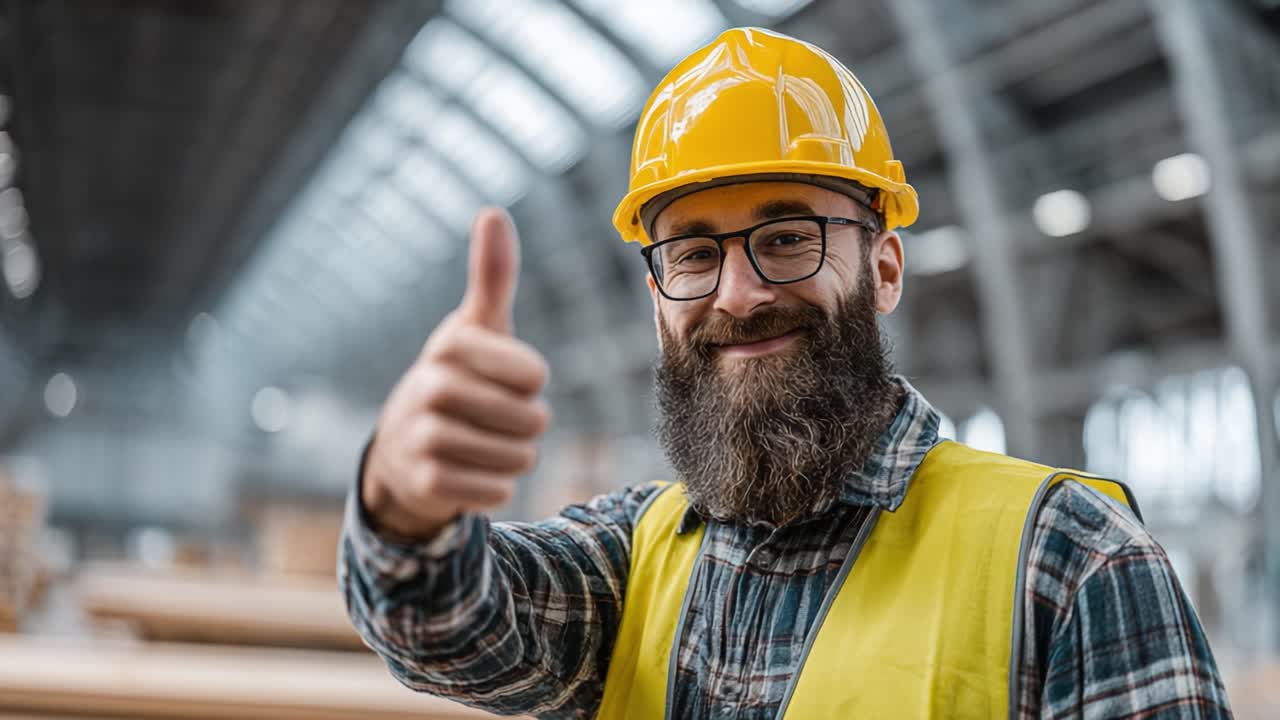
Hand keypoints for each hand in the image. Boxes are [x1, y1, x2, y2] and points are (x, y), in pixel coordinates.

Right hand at [361, 208, 550, 541]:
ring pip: (519, 457)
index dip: (531, 382)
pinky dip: (497, 485)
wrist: (402, 449)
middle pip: (532, 419)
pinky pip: (498, 490)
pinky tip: (472, 470)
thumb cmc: (456, 379)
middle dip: (527, 424)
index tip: (505, 378)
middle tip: (496, 417)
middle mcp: (430, 388)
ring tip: (485, 442)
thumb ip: (491, 276)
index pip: (534, 374)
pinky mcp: (426, 483)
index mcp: (449, 346)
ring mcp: (423, 438)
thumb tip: (493, 212)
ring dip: (514, 456)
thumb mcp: (475, 328)